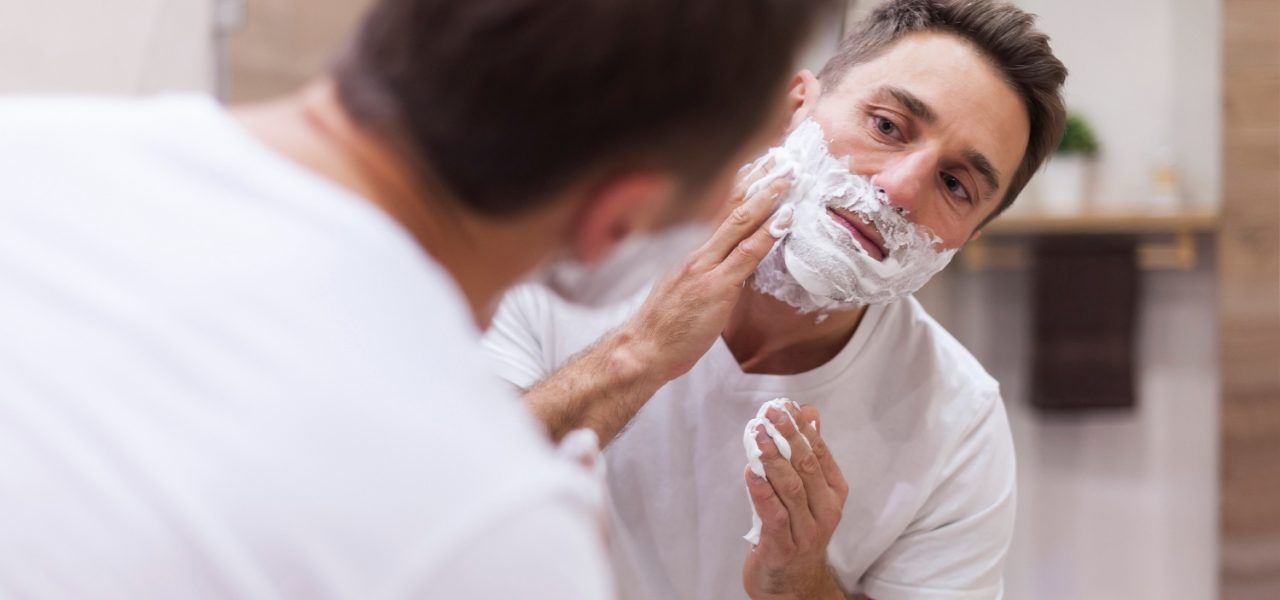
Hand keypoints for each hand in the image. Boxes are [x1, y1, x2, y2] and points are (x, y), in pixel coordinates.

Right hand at [617, 163, 793, 382]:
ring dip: (767, 196)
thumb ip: (703, 266)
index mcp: (683, 245)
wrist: (643, 349)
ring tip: (788, 175)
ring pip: (738, 220)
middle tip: (781, 156)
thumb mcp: (679, 284)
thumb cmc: (661, 323)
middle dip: (756, 177)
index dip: (738, 180)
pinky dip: (768, 232)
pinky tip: (785, 216)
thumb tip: (731, 256)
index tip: (758, 160)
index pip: (715, 204)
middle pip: (728, 203)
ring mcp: (704, 265)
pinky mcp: (715, 285)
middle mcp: (693, 247)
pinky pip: (746, 253)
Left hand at [743, 403, 849, 599]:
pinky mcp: (783, 546)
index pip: (820, 453)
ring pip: (791, 488)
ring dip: (773, 459)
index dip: (803, 427)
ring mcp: (806, 531)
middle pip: (807, 466)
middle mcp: (825, 511)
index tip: (787, 405)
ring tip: (758, 435)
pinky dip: (762, 491)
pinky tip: (751, 471)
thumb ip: (809, 454)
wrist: (794, 585)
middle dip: (788, 436)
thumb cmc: (799, 531)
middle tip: (771, 413)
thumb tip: (810, 412)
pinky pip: (774, 515)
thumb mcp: (809, 492)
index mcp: (833, 494)